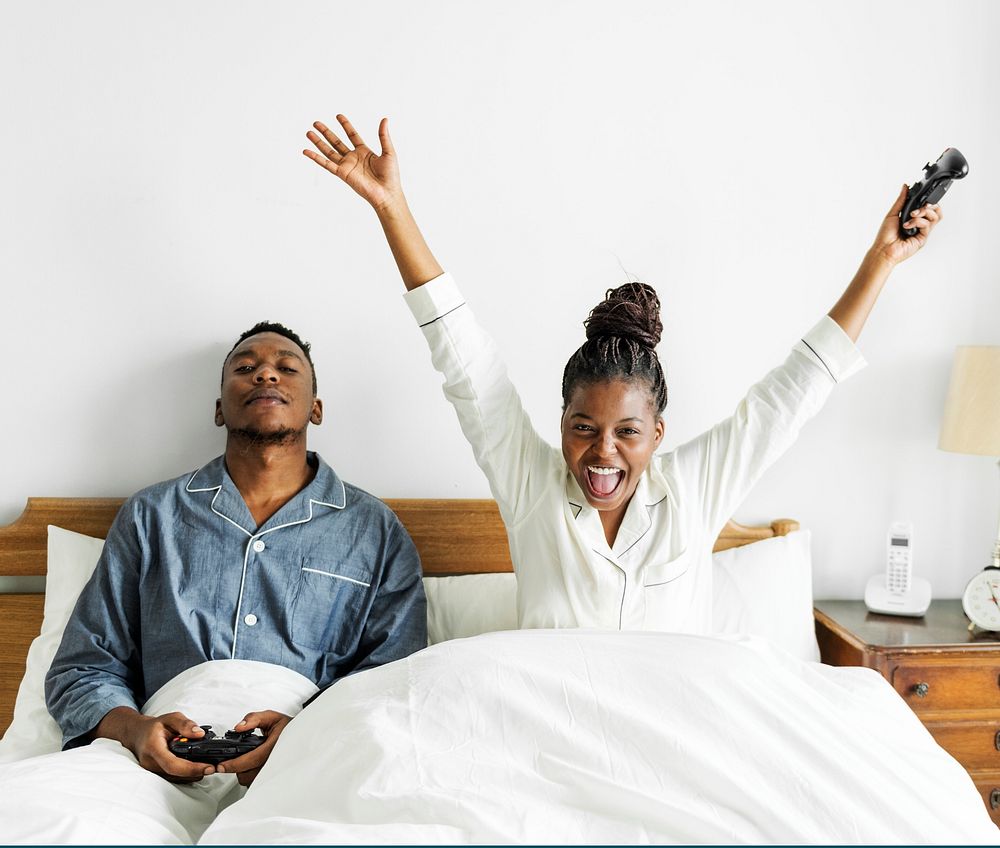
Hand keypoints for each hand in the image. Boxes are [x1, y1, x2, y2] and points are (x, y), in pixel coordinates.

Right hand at [100, 708, 215, 783]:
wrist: (138, 735)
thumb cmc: (154, 727)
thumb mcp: (171, 718)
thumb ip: (185, 724)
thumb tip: (200, 733)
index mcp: (153, 748)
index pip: (173, 764)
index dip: (192, 768)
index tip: (208, 767)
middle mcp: (151, 763)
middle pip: (177, 774)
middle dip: (197, 772)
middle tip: (214, 766)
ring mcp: (152, 771)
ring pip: (176, 779)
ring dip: (193, 774)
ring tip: (208, 765)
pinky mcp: (157, 774)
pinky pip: (174, 778)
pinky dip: (187, 774)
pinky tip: (197, 767)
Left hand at [216, 710, 291, 786]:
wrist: (300, 736)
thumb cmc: (287, 728)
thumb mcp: (271, 717)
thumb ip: (253, 718)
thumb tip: (239, 727)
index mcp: (273, 747)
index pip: (251, 760)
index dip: (233, 764)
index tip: (221, 766)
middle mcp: (273, 762)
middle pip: (247, 774)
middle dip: (236, 768)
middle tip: (230, 760)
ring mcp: (273, 772)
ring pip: (250, 780)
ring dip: (243, 772)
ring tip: (243, 761)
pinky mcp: (272, 778)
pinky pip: (255, 782)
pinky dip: (249, 776)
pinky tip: (250, 766)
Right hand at [303, 115, 402, 213]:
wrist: (387, 193)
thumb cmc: (391, 176)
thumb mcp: (389, 152)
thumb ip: (383, 136)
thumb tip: (385, 119)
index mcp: (364, 152)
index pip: (352, 135)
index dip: (345, 125)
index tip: (338, 116)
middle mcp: (353, 158)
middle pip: (336, 142)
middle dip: (326, 132)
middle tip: (316, 123)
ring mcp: (347, 166)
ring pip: (329, 151)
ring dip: (318, 142)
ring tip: (308, 133)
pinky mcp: (342, 174)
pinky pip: (326, 164)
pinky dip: (316, 158)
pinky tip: (306, 151)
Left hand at [869, 183, 943, 266]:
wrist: (883, 249)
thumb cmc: (885, 235)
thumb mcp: (892, 213)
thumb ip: (901, 200)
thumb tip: (905, 187)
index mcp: (913, 218)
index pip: (928, 207)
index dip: (928, 200)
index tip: (922, 197)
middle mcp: (919, 225)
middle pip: (936, 211)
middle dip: (929, 205)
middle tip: (918, 207)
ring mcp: (922, 232)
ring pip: (934, 217)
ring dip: (922, 212)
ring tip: (911, 215)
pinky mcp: (923, 239)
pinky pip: (927, 225)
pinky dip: (917, 222)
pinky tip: (907, 225)